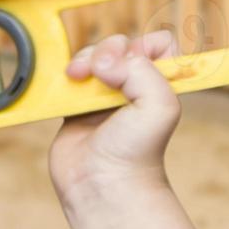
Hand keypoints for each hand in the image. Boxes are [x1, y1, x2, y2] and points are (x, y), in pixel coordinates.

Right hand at [48, 30, 181, 204]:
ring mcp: (106, 94)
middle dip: (109, 49)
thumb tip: (102, 62)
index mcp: (161, 83)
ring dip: (85, 58)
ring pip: (94, 55)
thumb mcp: (160, 106)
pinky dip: (67, 73)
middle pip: (121, 44)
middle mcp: (135, 85)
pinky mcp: (79, 104)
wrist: (103, 185)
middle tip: (102, 70)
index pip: (160, 43)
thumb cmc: (138, 153)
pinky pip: (72, 75)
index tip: (135, 60)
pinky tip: (69, 82)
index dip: (146, 44)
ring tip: (79, 76)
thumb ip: (142, 71)